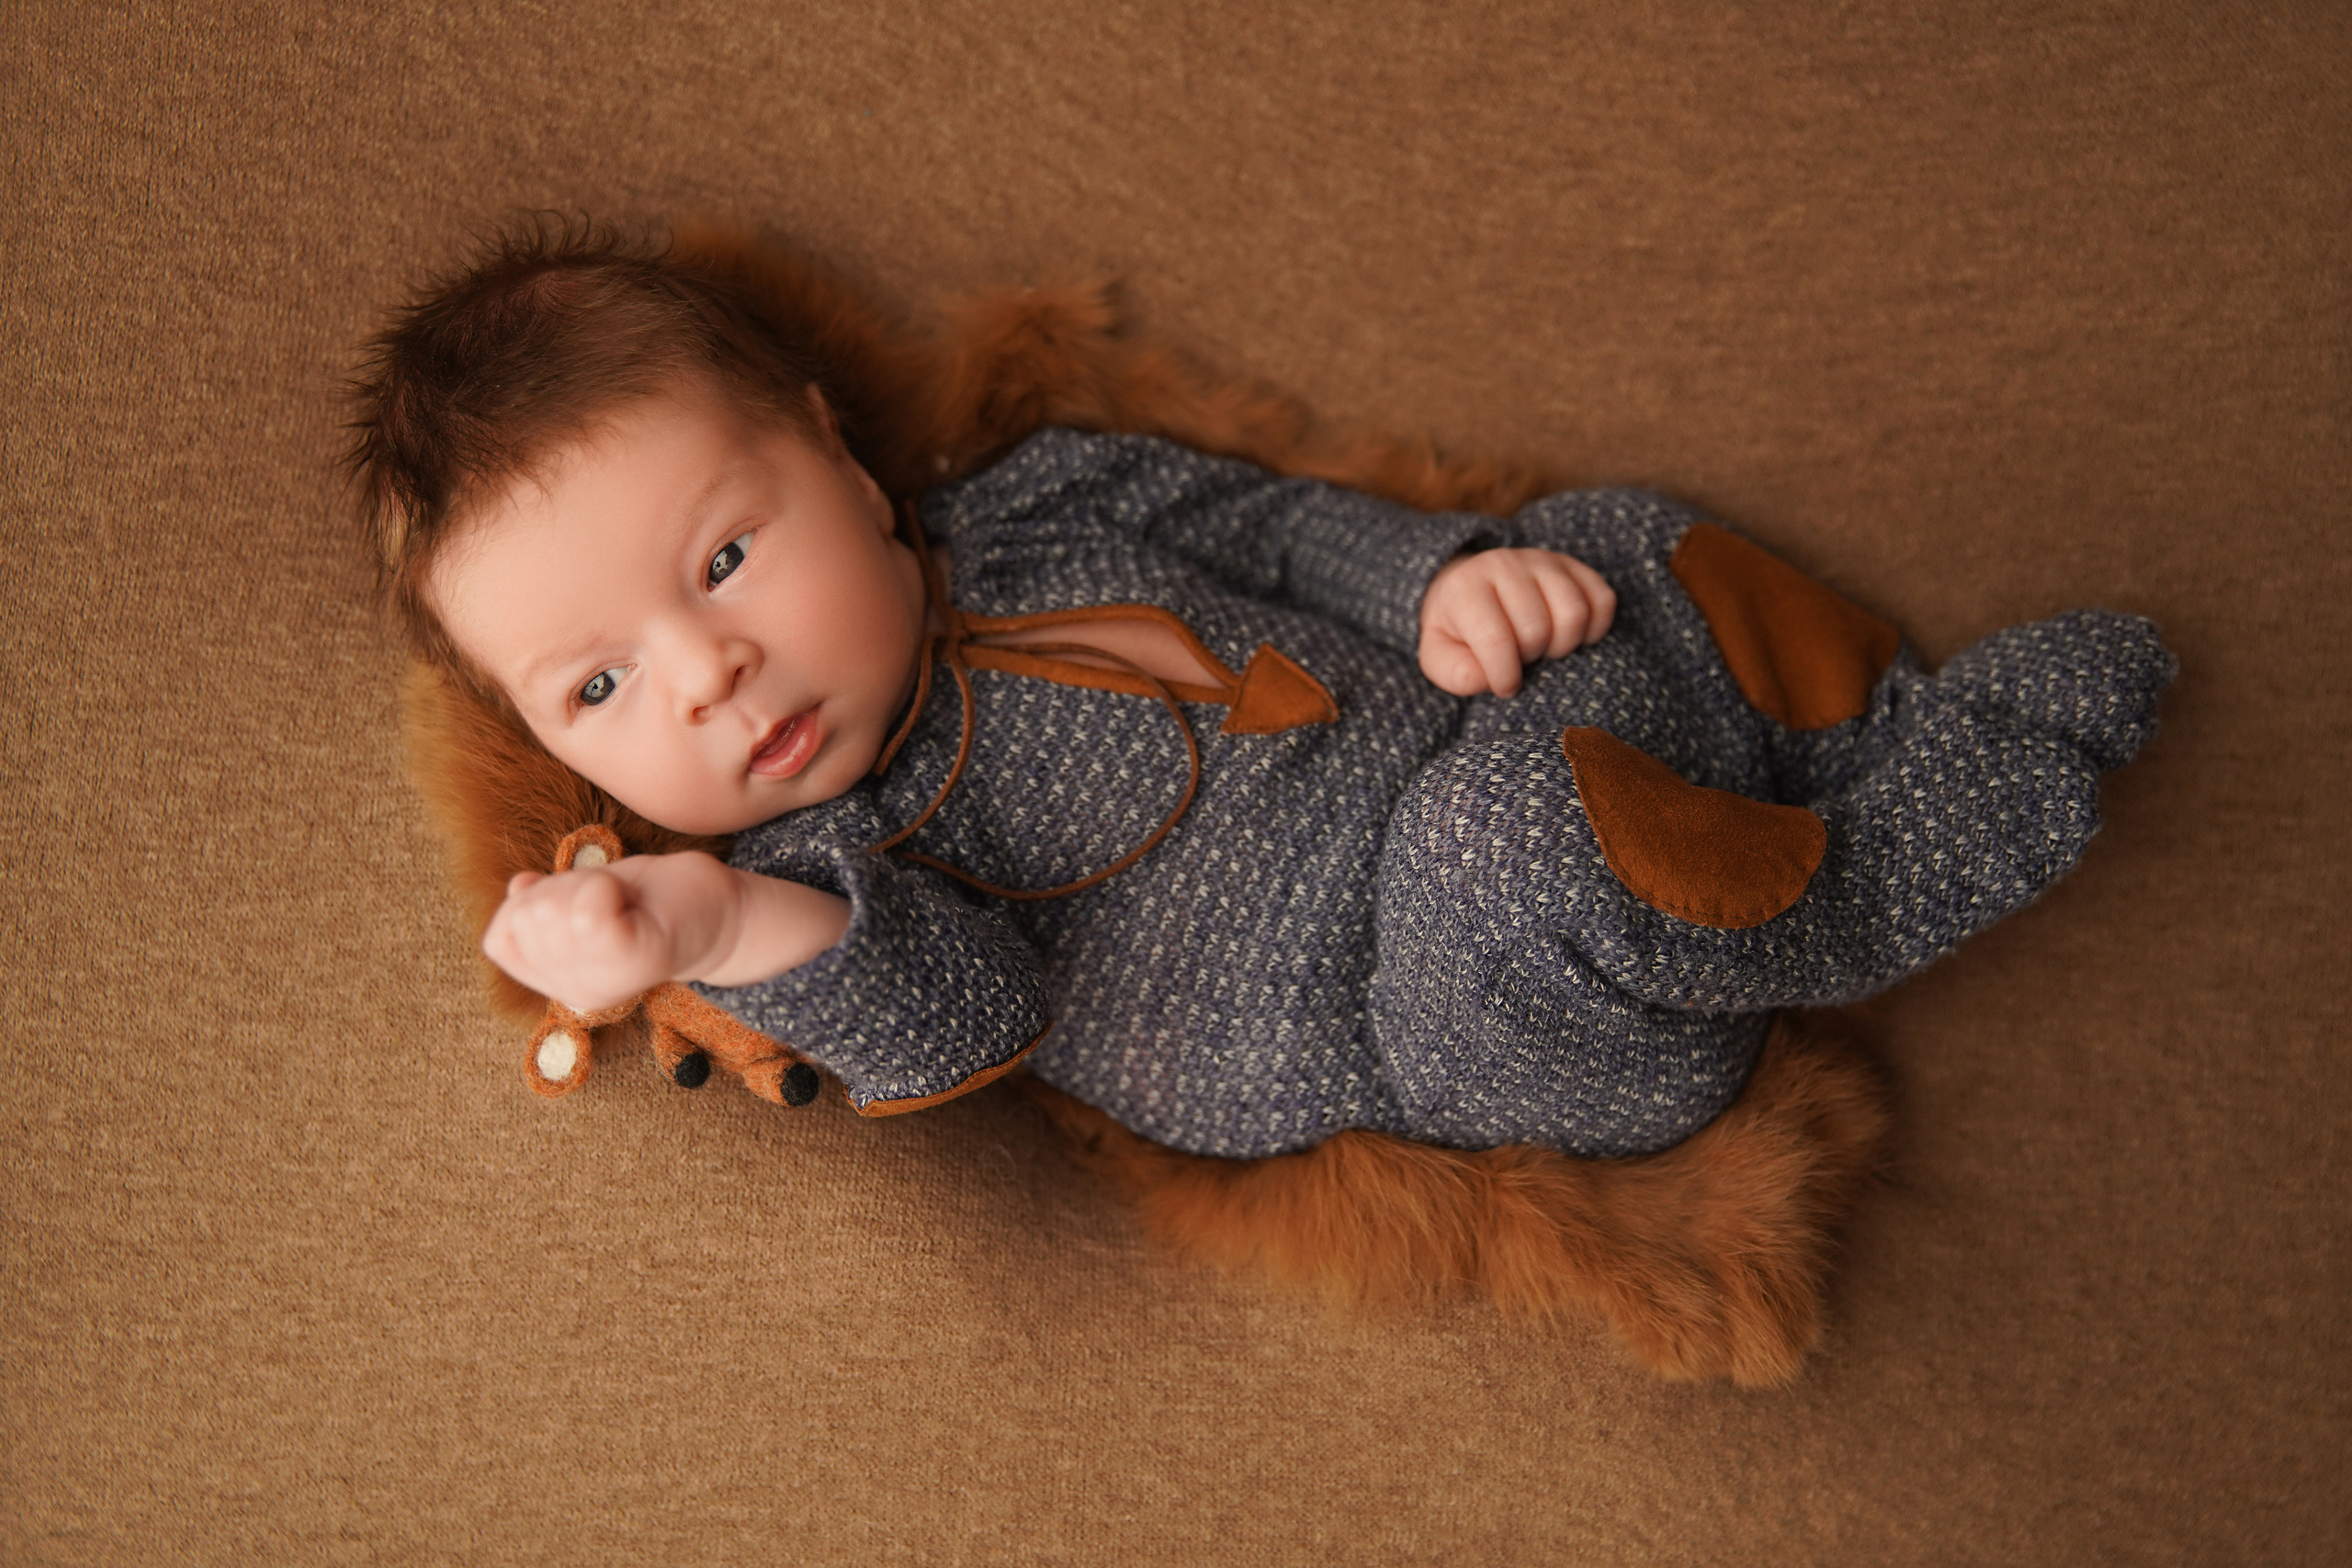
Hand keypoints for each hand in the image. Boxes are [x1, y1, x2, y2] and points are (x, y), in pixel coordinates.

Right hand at [481, 852, 739, 1015]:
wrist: (723, 912)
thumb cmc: (653, 898)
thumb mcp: (586, 893)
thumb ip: (545, 899)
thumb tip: (518, 887)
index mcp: (558, 985)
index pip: (501, 934)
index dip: (537, 900)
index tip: (588, 903)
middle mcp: (574, 995)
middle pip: (525, 914)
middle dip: (564, 887)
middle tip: (615, 900)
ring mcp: (601, 984)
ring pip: (551, 905)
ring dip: (588, 883)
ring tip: (625, 901)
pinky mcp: (632, 961)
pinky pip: (586, 907)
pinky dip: (607, 885)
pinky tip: (631, 900)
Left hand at [1417, 547, 1616, 696]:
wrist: (1471, 588)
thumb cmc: (1457, 631)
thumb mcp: (1440, 656)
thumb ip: (1456, 673)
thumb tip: (1489, 680)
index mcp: (1465, 588)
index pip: (1495, 639)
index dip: (1505, 675)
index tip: (1505, 686)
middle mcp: (1505, 564)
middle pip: (1538, 628)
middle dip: (1531, 657)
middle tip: (1520, 658)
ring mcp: (1543, 560)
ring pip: (1574, 613)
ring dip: (1564, 645)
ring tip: (1543, 648)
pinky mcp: (1574, 565)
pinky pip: (1603, 601)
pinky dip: (1594, 629)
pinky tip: (1568, 636)